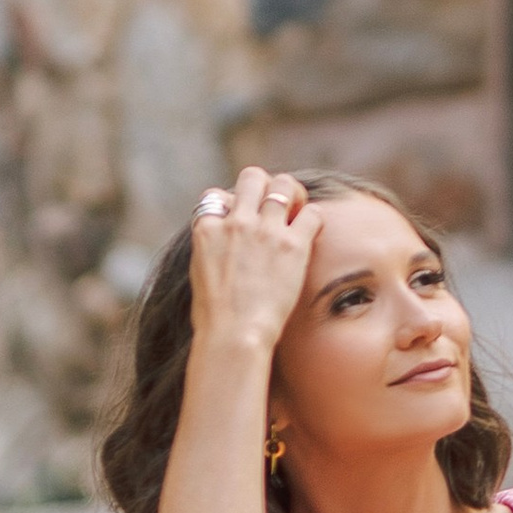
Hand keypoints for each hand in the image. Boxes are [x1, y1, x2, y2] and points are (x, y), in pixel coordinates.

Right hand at [189, 167, 317, 367]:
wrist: (234, 335)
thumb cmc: (214, 317)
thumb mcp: (199, 272)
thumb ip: (211, 248)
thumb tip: (222, 244)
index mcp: (207, 229)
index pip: (217, 196)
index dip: (231, 204)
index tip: (241, 218)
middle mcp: (236, 222)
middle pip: (252, 177)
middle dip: (265, 186)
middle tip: (275, 205)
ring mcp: (265, 231)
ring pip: (284, 185)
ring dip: (293, 194)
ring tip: (297, 210)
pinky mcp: (292, 244)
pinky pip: (312, 213)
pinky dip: (313, 219)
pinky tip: (311, 232)